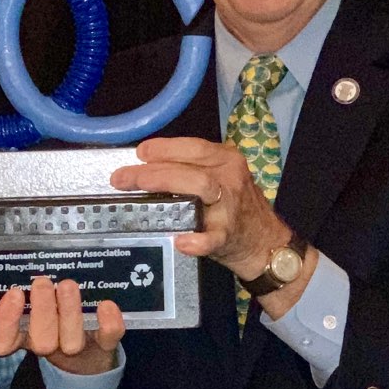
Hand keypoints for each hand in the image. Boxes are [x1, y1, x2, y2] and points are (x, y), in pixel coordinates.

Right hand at [0, 276, 123, 372]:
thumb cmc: (51, 321)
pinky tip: (106, 305)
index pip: (3, 341)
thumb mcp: (30, 310)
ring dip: (69, 312)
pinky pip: (108, 338)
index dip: (5, 322)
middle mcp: (48, 345)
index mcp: (24, 336)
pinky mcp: (104, 346)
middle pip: (41, 341)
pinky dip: (108, 322)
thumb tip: (19, 264)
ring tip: (67, 285)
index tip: (14, 293)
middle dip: (42, 311)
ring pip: (72, 340)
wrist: (87, 356)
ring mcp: (77, 348)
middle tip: (42, 282)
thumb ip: (24, 293)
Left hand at [110, 138, 316, 313]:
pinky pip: (212, 238)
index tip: (139, 152)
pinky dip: (196, 240)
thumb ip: (191, 169)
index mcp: (226, 160)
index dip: (164, 148)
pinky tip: (181, 241)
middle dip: (152, 171)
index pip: (193, 147)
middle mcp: (229, 178)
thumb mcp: (220, 178)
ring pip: (199, 190)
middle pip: (189, 168)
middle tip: (122, 177)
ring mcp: (230, 208)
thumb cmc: (235, 207)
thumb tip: (146, 165)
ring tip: (139, 193)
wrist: (266, 242)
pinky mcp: (228, 236)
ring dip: (166, 187)